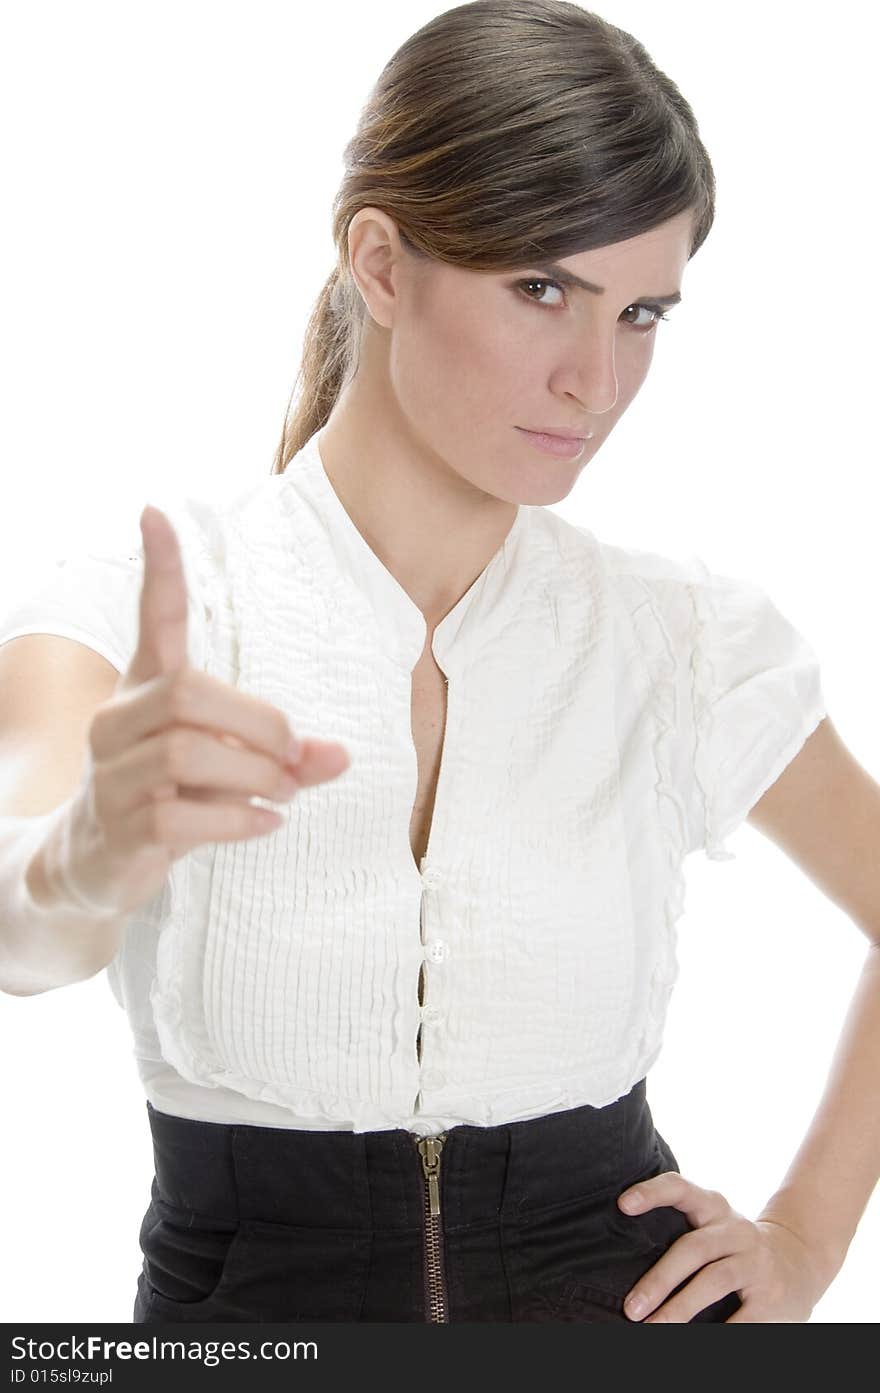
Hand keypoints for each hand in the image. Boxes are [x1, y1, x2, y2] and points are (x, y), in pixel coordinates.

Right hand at [34, 503, 351, 922]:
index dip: (158, 568)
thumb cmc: (170, 797)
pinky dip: (236, 819)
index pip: (151, 619)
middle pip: (190, 691)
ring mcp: (111, 774)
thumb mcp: (228, 770)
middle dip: (259, 724)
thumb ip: (285, 758)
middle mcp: (119, 720)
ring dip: (253, 774)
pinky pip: (178, 812)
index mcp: (146, 691)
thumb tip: (340, 756)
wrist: (94, 866)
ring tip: (282, 795)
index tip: (156, 511)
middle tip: (294, 758)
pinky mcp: (119, 826)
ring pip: (183, 750)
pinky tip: (265, 822)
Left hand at [616, 1172, 828, 1321]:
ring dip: (680, 1307)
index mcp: (714, 1208)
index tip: (622, 1204)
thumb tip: (624, 1263)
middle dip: (659, 1279)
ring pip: (714, 1280)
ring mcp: (755, 1261)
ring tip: (653, 1327)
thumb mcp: (713, 1227)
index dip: (652, 1192)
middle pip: (693, 1247)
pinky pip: (740, 1317)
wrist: (801, 1260)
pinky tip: (693, 1339)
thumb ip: (680, 1232)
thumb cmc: (735, 1247)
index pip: (680, 1188)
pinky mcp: (771, 1296)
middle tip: (631, 1308)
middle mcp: (735, 1229)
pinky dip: (716, 1330)